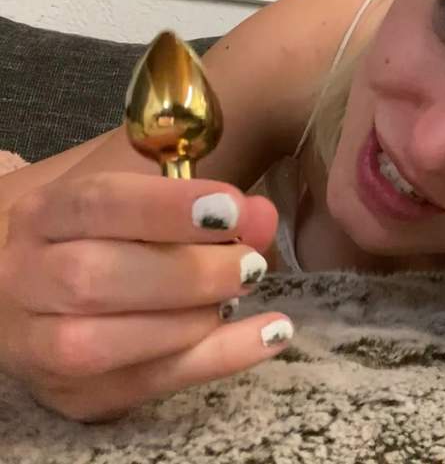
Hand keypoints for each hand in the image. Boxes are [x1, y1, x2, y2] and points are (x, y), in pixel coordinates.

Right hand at [0, 172, 290, 421]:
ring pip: (102, 342)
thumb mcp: (140, 199)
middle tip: (249, 263)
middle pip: (93, 279)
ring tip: (241, 292)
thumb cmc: (105, 235)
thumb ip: (199, 203)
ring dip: (194, 318)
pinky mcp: (77, 392)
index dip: (168, 206)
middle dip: (189, 272)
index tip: (233, 209)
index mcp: (42, 215)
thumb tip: (262, 216)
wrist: (40, 294)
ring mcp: (41, 344)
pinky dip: (221, 358)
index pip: (97, 204)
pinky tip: (271, 335)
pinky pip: (149, 383)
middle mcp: (26, 278)